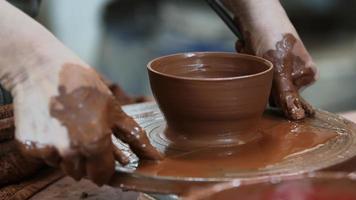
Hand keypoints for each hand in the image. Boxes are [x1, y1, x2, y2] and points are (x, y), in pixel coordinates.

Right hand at [15, 63, 161, 185]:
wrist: (43, 69)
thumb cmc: (83, 86)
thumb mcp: (115, 110)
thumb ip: (135, 138)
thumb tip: (156, 158)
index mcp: (94, 143)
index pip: (103, 176)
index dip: (107, 167)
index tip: (106, 157)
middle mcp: (70, 152)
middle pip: (83, 173)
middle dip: (89, 160)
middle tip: (88, 137)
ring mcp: (47, 150)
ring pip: (64, 167)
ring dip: (71, 155)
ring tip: (71, 129)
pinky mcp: (29, 146)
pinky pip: (47, 157)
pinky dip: (52, 148)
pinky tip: (55, 127)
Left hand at [225, 0, 317, 119]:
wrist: (256, 16)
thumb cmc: (273, 40)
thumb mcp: (279, 71)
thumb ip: (287, 94)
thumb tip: (297, 116)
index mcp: (307, 75)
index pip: (286, 99)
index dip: (272, 90)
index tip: (269, 76)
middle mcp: (295, 72)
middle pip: (271, 91)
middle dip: (260, 77)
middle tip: (261, 60)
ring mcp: (280, 65)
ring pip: (259, 80)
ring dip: (252, 68)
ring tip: (255, 51)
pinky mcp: (265, 59)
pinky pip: (252, 69)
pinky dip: (247, 59)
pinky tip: (249, 47)